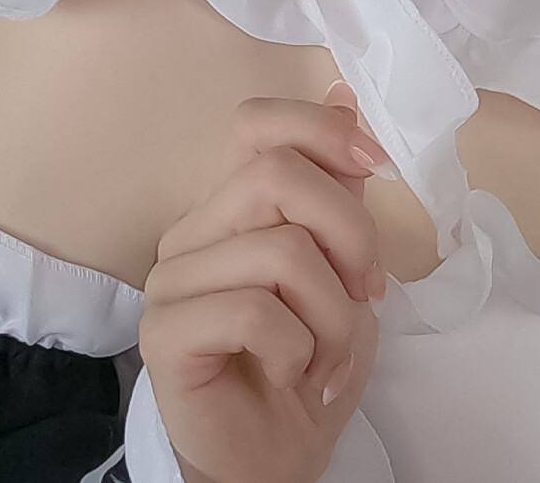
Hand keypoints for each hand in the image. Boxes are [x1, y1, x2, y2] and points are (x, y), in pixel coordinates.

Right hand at [139, 83, 389, 482]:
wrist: (275, 457)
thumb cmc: (310, 359)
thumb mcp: (344, 265)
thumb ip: (337, 186)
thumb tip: (344, 93)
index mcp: (232, 204)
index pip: (257, 123)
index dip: (321, 130)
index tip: (375, 164)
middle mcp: (194, 230)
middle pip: (279, 176)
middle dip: (349, 234)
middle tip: (368, 294)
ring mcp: (172, 279)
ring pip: (281, 251)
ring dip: (334, 313)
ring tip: (330, 352)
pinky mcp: (164, 333)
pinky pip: (254, 310)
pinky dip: (299, 347)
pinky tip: (295, 373)